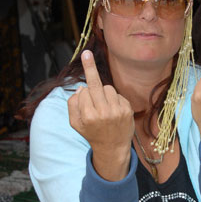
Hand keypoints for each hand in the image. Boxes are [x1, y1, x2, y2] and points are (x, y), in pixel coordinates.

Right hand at [68, 50, 134, 179]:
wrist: (112, 148)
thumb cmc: (91, 133)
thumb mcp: (75, 123)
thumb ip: (72, 105)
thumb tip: (82, 87)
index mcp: (87, 116)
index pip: (84, 92)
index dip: (83, 92)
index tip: (82, 77)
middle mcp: (102, 113)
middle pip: (96, 85)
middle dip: (90, 68)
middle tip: (86, 53)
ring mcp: (117, 112)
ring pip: (108, 88)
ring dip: (104, 92)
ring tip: (104, 106)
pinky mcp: (127, 110)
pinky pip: (118, 94)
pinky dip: (114, 98)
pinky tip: (113, 110)